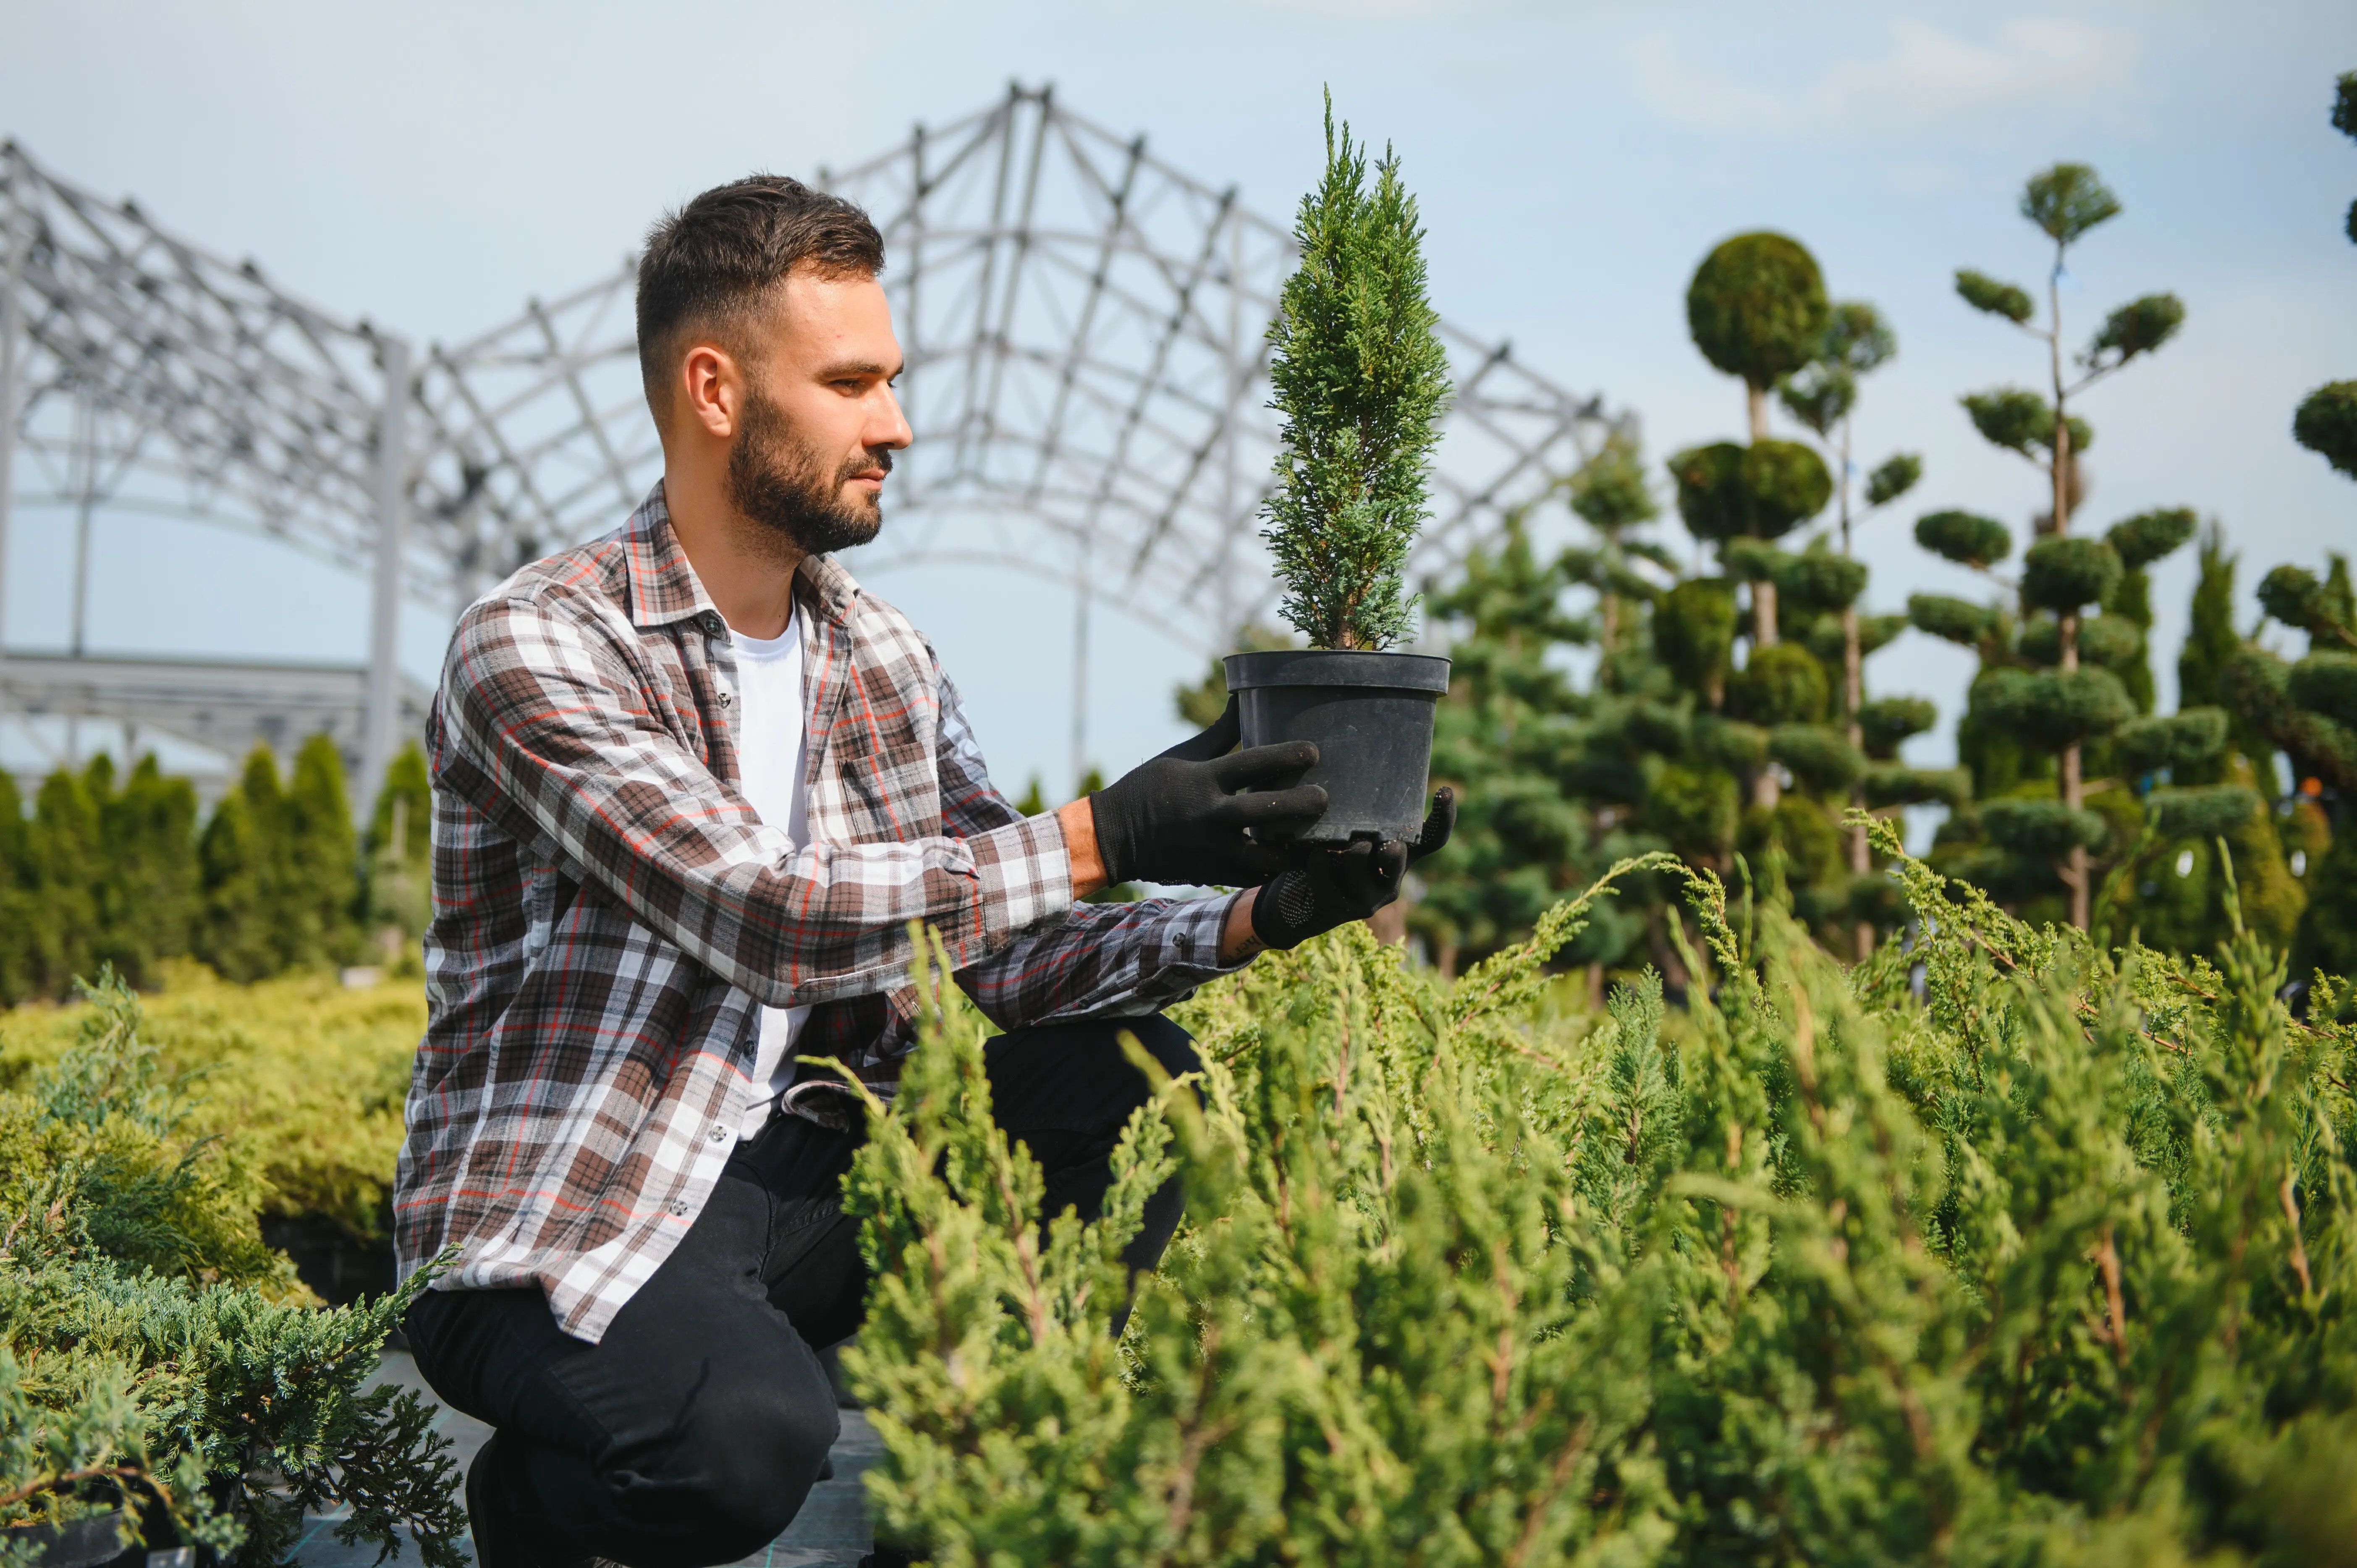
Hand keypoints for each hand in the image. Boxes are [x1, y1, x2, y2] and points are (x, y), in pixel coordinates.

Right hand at [1088, 697, 1328, 886]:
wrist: (1114, 837)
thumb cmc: (1150, 789)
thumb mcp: (1182, 755)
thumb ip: (1219, 733)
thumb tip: (1244, 699)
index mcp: (1203, 779)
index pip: (1252, 763)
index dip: (1287, 756)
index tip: (1314, 752)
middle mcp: (1209, 815)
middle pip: (1265, 810)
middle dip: (1301, 805)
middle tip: (1324, 798)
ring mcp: (1212, 849)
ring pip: (1265, 855)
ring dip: (1294, 848)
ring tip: (1318, 840)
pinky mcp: (1212, 872)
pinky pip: (1253, 876)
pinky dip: (1275, 870)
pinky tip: (1294, 861)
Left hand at [1246, 788, 1455, 952]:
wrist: (1299, 903)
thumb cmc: (1330, 855)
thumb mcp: (1349, 834)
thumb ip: (1361, 817)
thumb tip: (1354, 769)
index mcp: (1402, 855)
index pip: (1433, 838)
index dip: (1444, 817)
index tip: (1445, 789)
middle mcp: (1391, 878)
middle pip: (1399, 858)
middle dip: (1393, 850)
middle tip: (1389, 844)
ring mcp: (1368, 897)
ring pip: (1358, 862)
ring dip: (1343, 846)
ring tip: (1332, 841)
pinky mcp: (1340, 908)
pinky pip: (1326, 875)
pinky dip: (1317, 860)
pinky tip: (1311, 855)